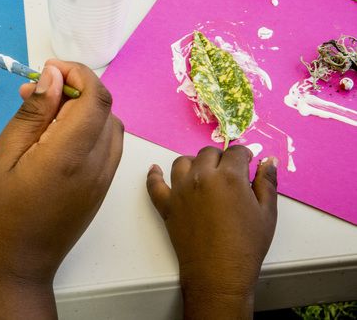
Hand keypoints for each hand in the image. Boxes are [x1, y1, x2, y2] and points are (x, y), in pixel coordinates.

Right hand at [0, 60, 123, 318]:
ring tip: (45, 116)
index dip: (77, 73)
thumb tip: (53, 76)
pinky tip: (57, 138)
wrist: (14, 267)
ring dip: (85, 109)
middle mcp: (97, 165)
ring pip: (111, 126)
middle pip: (106, 108)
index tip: (47, 70)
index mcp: (69, 155)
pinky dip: (90, 130)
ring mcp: (103, 180)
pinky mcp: (101, 190)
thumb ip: (33, 114)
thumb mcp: (3, 156)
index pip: (95, 97)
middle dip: (77, 89)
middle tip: (36, 94)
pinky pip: (108, 146)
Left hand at [146, 146, 277, 318]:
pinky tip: (155, 170)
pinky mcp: (166, 204)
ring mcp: (180, 189)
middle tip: (229, 171)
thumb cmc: (247, 245)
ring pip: (182, 162)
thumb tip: (269, 161)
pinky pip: (154, 183)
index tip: (247, 161)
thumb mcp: (267, 213)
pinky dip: (154, 175)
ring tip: (203, 172)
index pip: (235, 152)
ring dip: (194, 162)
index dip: (244, 155)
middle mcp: (201, 177)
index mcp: (229, 176)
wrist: (218, 273)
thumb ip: (267, 182)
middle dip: (221, 158)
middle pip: (208, 153)